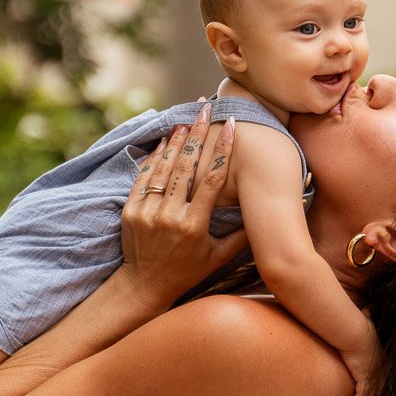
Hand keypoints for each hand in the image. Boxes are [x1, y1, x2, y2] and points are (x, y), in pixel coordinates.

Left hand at [118, 104, 245, 311]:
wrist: (144, 285)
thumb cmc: (187, 271)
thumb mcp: (217, 257)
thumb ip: (241, 236)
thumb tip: (265, 216)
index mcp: (194, 226)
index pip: (211, 181)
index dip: (222, 152)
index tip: (231, 129)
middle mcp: (169, 216)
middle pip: (185, 168)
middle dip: (197, 135)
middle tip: (205, 110)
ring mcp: (147, 213)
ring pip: (163, 169)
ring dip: (176, 141)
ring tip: (187, 119)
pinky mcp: (130, 211)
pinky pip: (143, 178)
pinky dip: (154, 158)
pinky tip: (164, 142)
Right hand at [342, 316, 380, 395]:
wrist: (357, 334)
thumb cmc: (360, 327)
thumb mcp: (367, 322)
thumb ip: (368, 316)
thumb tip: (367, 306)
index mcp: (381, 355)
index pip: (383, 369)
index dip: (382, 376)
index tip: (379, 381)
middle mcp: (379, 367)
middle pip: (381, 383)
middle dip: (378, 391)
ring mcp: (372, 374)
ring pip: (371, 391)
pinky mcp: (363, 379)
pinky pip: (361, 395)